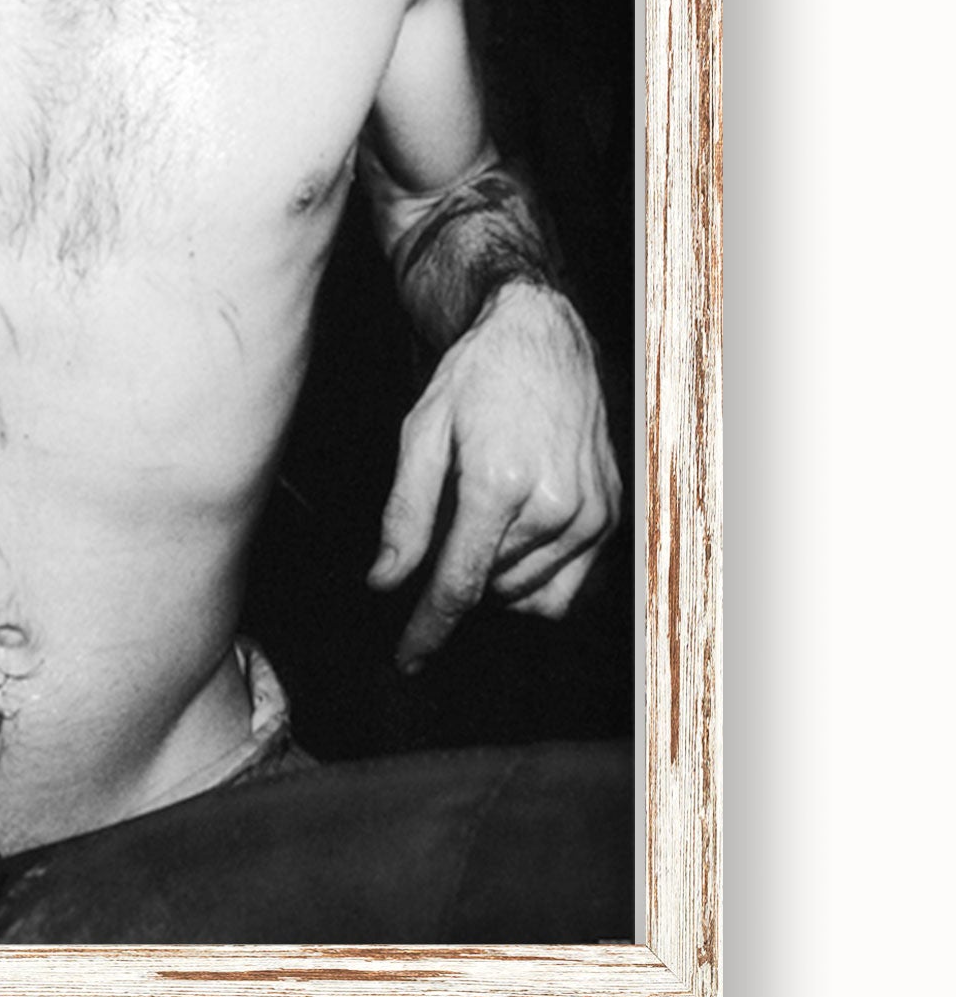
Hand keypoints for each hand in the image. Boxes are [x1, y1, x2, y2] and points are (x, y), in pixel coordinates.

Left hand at [367, 279, 620, 669]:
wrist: (542, 337)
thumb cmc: (476, 377)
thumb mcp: (421, 433)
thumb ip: (404, 515)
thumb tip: (384, 581)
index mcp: (500, 482)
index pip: (459, 583)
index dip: (428, 628)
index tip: (407, 659)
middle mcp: (555, 504)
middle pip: (487, 587)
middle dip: (456, 566)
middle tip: (449, 510)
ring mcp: (591, 513)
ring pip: (524, 592)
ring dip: (493, 571)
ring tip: (485, 506)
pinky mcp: (611, 516)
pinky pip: (565, 587)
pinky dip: (531, 578)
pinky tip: (515, 534)